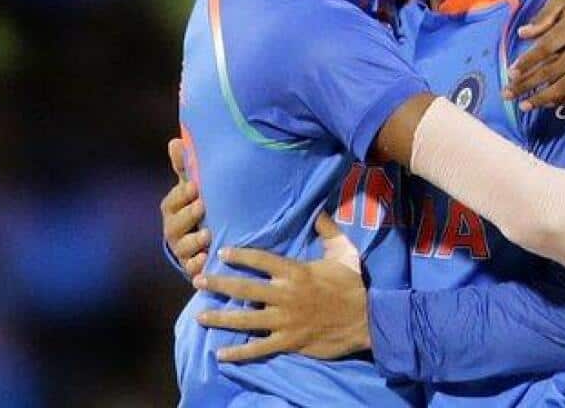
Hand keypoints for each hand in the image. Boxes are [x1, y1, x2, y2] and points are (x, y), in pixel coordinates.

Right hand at [162, 138, 210, 276]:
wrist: (203, 240)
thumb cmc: (197, 207)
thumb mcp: (192, 188)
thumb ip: (185, 168)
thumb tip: (174, 141)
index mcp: (172, 209)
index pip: (172, 201)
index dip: (182, 195)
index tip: (195, 187)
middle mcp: (173, 230)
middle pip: (175, 225)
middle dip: (188, 215)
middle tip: (202, 206)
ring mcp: (182, 250)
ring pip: (182, 247)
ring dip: (193, 241)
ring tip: (207, 234)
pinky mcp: (192, 267)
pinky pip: (191, 268)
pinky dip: (197, 264)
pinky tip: (206, 259)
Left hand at [194, 215, 368, 361]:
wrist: (367, 319)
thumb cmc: (353, 285)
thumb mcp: (345, 251)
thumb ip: (328, 230)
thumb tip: (317, 210)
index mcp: (296, 272)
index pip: (261, 260)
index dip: (239, 256)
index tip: (221, 252)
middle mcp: (285, 295)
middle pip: (244, 289)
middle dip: (218, 284)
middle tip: (197, 280)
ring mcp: (285, 321)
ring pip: (246, 320)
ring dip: (220, 318)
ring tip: (199, 315)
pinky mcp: (289, 341)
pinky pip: (259, 348)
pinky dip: (239, 353)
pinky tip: (221, 354)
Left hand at [504, 0, 564, 109]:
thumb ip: (544, 16)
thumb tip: (522, 34)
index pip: (547, 46)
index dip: (528, 62)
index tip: (511, 73)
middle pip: (555, 69)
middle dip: (529, 84)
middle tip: (508, 94)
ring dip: (546, 97)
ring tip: (526, 105)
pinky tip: (550, 102)